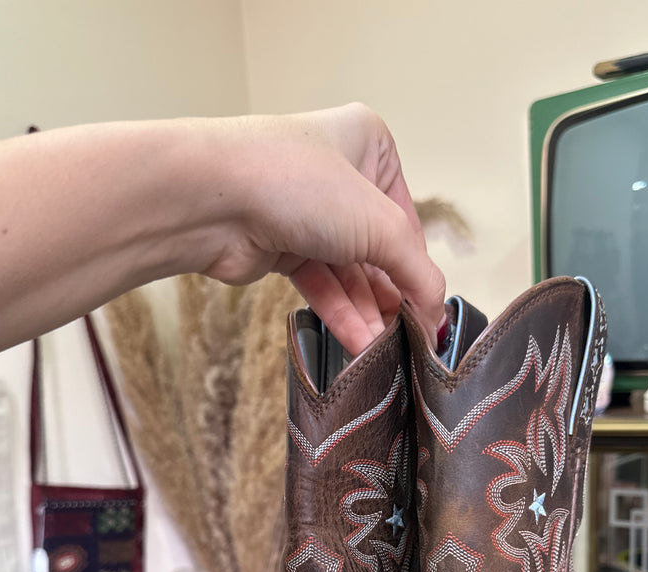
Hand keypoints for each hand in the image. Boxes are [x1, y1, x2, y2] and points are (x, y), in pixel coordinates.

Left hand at [198, 104, 446, 354]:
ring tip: (384, 350)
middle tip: (408, 336)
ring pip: (349, 271)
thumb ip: (418, 272)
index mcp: (368, 143)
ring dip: (367, 312)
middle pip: (378, 248)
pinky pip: (321, 284)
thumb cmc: (294, 183)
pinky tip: (360, 343)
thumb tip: (437, 310)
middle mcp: (336, 173)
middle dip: (392, 294)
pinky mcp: (279, 245)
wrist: (210, 200)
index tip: (429, 309)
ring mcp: (305, 211)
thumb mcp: (380, 225)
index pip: (407, 217)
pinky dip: (340, 314)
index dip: (418, 266)